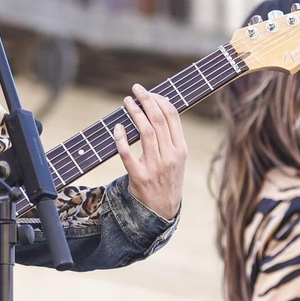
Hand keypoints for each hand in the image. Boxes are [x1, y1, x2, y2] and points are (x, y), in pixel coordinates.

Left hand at [113, 84, 186, 219]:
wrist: (162, 211)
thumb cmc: (168, 179)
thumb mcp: (177, 159)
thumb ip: (170, 137)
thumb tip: (158, 108)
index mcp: (181, 150)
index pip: (172, 117)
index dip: (160, 100)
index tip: (150, 91)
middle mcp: (170, 157)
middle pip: (158, 121)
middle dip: (146, 100)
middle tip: (136, 89)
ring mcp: (155, 167)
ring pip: (145, 133)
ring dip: (134, 113)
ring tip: (126, 101)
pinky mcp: (139, 177)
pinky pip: (127, 154)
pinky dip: (121, 139)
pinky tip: (117, 127)